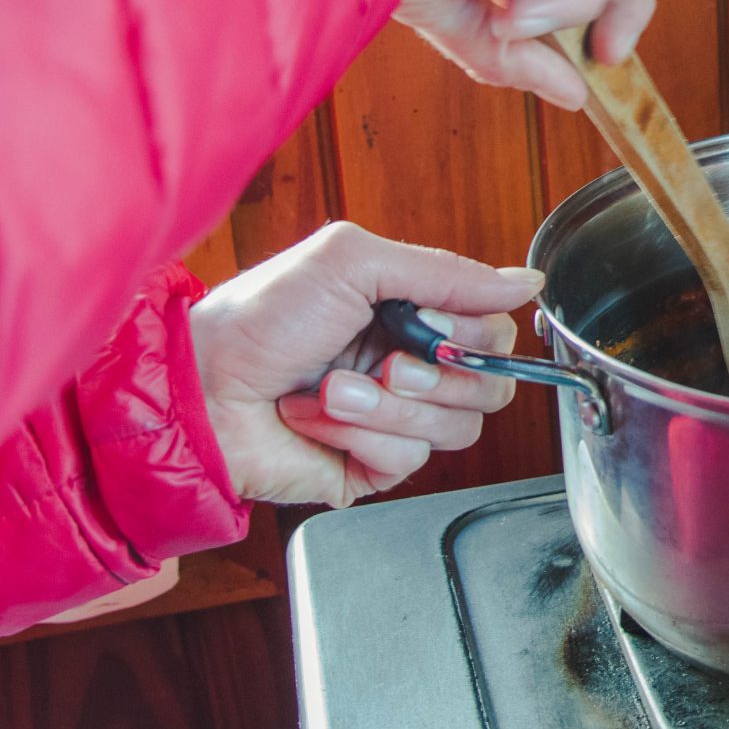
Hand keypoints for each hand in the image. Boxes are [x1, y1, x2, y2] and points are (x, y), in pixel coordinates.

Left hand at [190, 222, 539, 506]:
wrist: (202, 389)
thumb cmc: (260, 317)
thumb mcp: (353, 262)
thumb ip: (447, 272)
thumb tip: (526, 282)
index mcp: (411, 313)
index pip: (493, 330)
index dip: (472, 333)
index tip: (427, 323)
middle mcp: (409, 364)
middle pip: (489, 384)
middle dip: (437, 373)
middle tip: (386, 362)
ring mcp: (393, 419)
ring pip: (456, 428)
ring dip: (388, 407)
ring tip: (332, 390)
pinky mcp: (372, 466)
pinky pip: (410, 459)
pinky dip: (362, 436)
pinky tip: (318, 419)